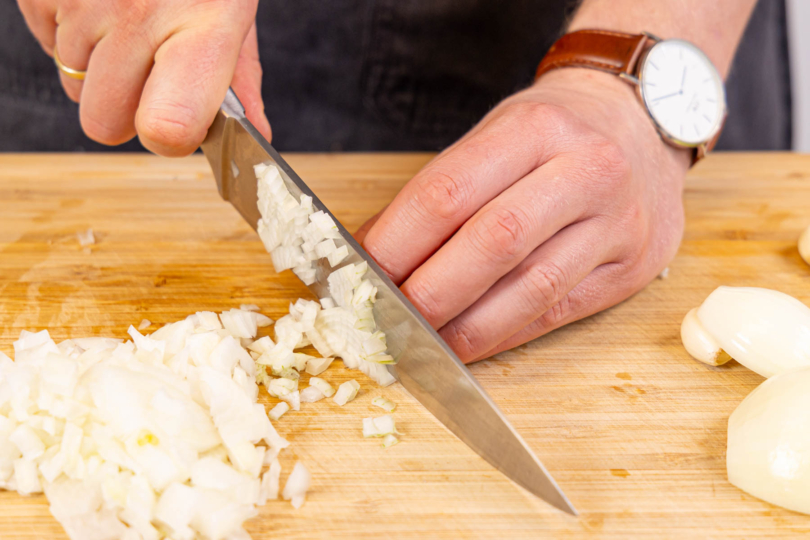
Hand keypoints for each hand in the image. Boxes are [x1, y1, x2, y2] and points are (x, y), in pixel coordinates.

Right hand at [16, 0, 270, 154]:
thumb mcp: (235, 13)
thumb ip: (242, 81)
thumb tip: (258, 139)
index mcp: (201, 29)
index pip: (165, 128)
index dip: (166, 137)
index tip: (175, 124)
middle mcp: (137, 14)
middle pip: (103, 124)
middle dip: (125, 110)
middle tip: (149, 71)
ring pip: (72, 86)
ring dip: (98, 68)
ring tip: (129, 22)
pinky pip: (45, 43)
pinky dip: (69, 34)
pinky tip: (100, 5)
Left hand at [357, 68, 689, 362]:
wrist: (643, 121)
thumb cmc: (554, 132)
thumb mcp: (496, 136)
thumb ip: (442, 193)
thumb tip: (373, 253)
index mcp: (535, 128)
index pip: (448, 192)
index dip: (396, 243)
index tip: (359, 276)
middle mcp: (586, 170)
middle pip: (493, 243)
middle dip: (429, 293)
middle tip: (386, 321)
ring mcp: (618, 222)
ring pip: (532, 289)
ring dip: (467, 328)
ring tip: (423, 345)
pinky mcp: (632, 267)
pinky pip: (558, 312)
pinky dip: (505, 334)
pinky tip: (469, 345)